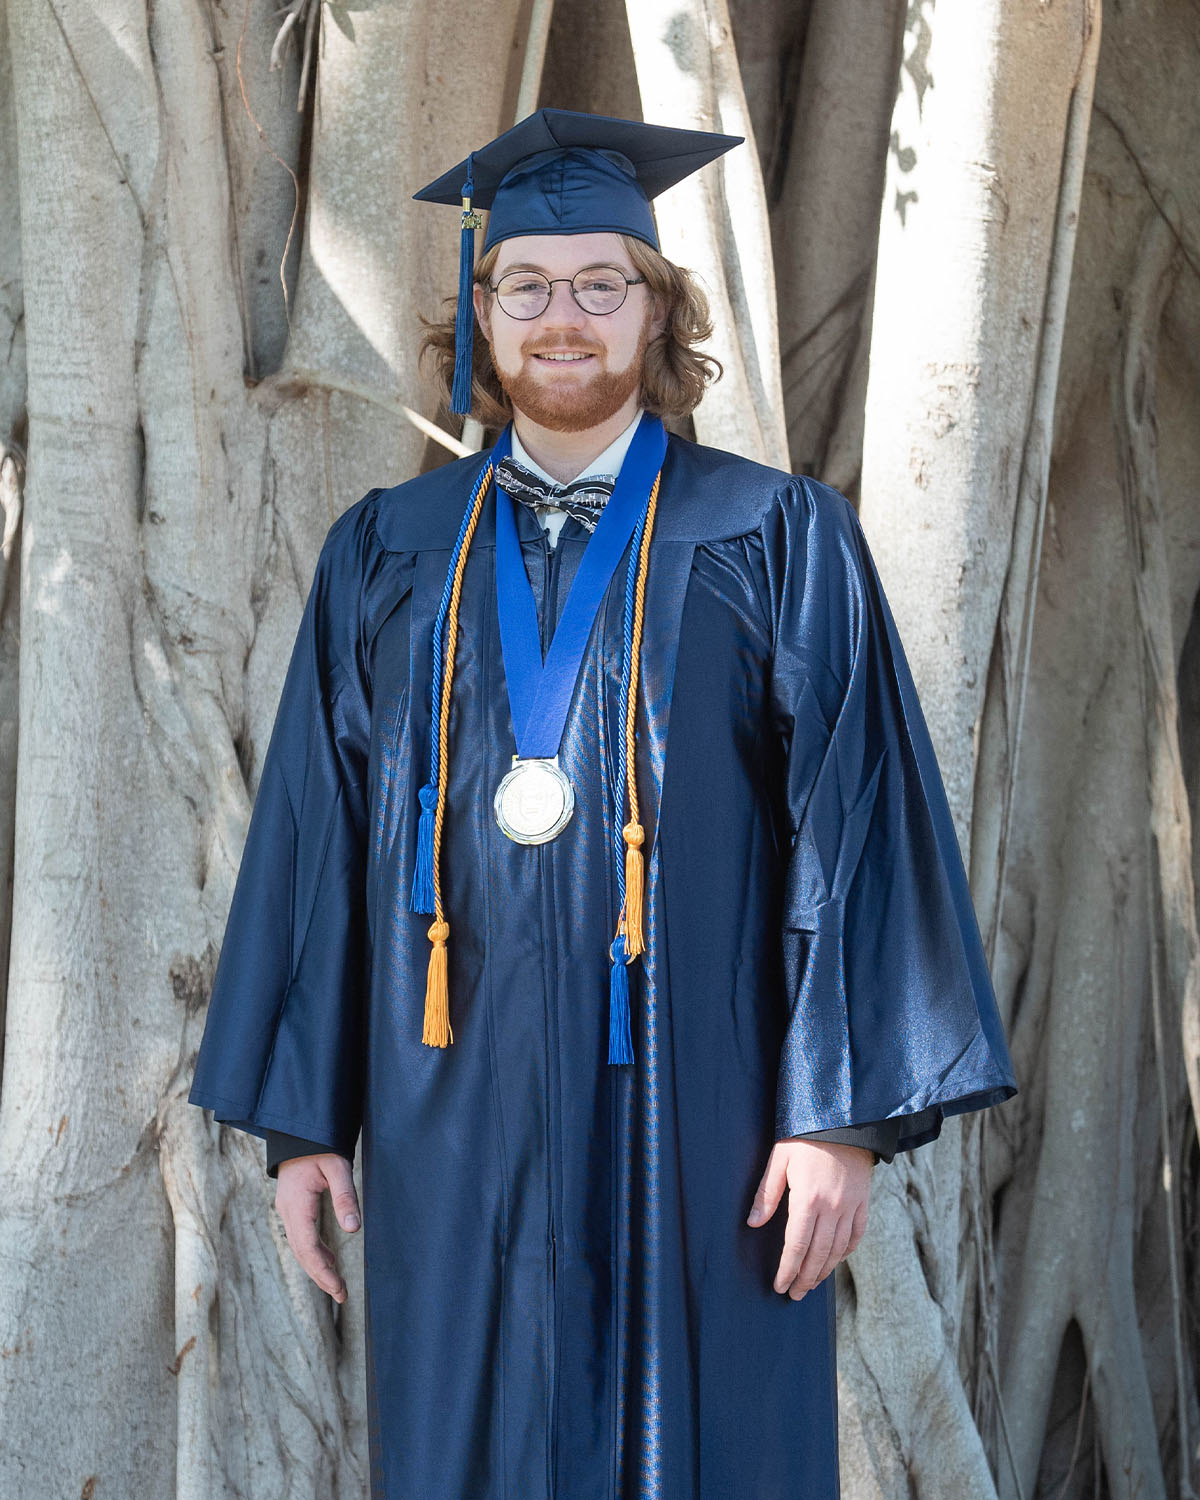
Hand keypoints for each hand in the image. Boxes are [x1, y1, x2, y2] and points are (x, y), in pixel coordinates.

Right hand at [274, 1153, 360, 1303]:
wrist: (300, 1131)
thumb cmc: (320, 1146)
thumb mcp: (337, 1166)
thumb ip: (345, 1196)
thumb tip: (354, 1230)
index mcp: (297, 1204)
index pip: (308, 1247)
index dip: (323, 1271)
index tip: (339, 1288)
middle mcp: (287, 1211)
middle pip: (302, 1252)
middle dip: (321, 1276)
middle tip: (342, 1295)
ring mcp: (287, 1210)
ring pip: (300, 1247)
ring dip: (317, 1266)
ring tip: (337, 1286)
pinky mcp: (293, 1207)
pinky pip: (301, 1236)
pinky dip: (315, 1251)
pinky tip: (329, 1259)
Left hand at [745, 1139, 873, 1299]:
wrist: (845, 1118)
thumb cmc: (805, 1136)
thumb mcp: (779, 1159)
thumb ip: (766, 1194)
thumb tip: (752, 1224)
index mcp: (808, 1199)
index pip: (796, 1246)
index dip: (788, 1269)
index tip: (779, 1285)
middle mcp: (832, 1208)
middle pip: (818, 1254)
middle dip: (804, 1278)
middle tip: (794, 1294)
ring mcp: (851, 1206)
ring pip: (838, 1249)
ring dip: (824, 1271)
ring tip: (811, 1284)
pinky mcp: (864, 1201)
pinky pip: (857, 1234)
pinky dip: (846, 1251)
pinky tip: (836, 1259)